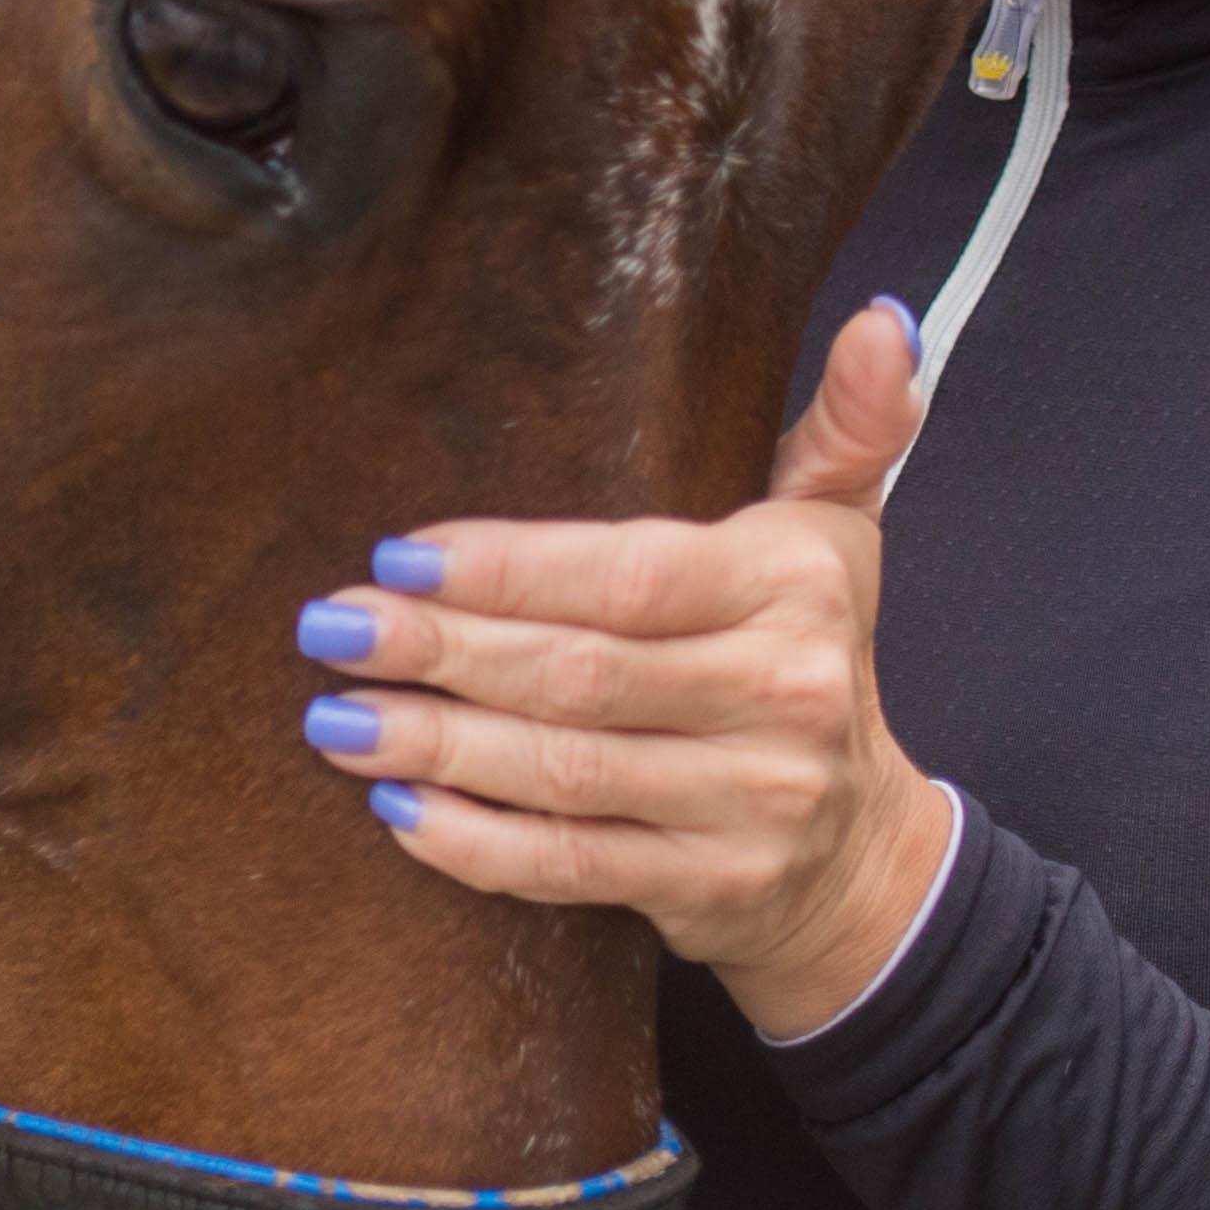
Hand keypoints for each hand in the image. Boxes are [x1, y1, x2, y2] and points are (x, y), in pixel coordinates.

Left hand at [296, 297, 966, 1039]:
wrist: (860, 855)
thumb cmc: (810, 658)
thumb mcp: (839, 532)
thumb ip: (847, 424)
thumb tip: (879, 319)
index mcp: (793, 589)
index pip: (630, 575)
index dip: (508, 570)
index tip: (396, 556)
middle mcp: (782, 696)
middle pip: (581, 674)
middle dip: (442, 651)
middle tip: (331, 628)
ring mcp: (750, 803)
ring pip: (565, 773)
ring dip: (437, 745)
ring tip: (336, 717)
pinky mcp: (710, 889)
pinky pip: (573, 866)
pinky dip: (478, 845)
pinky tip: (397, 809)